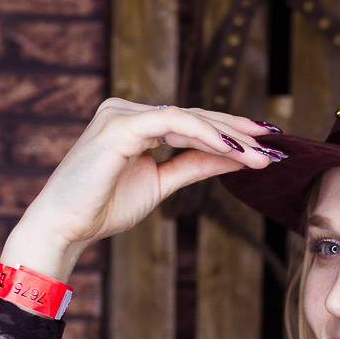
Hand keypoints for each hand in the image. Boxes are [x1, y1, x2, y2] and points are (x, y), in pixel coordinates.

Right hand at [11, 100, 281, 255]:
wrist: (65, 227)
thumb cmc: (103, 207)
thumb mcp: (160, 184)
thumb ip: (193, 165)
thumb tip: (233, 157)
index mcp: (135, 123)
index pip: (192, 122)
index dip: (229, 132)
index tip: (265, 146)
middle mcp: (127, 111)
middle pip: (195, 116)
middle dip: (238, 131)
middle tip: (275, 144)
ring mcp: (121, 114)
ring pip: (189, 117)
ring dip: (228, 135)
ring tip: (260, 153)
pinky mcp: (118, 126)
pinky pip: (171, 123)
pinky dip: (203, 134)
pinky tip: (231, 147)